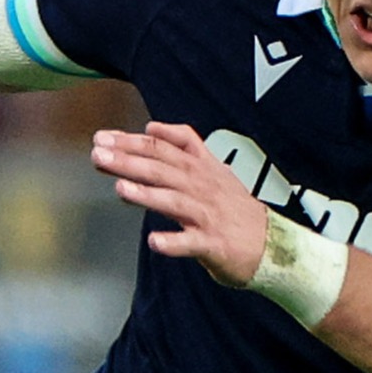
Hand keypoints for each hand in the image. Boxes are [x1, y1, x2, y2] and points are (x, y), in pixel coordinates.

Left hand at [92, 123, 267, 286]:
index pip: (162, 147)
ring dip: (147, 195)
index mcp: (200, 168)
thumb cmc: (235, 208)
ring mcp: (207, 216)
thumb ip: (184, 146)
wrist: (272, 245)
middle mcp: (202, 188)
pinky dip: (173, 243)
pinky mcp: (213, 244)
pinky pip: (191, 244)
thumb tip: (151, 127)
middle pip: (162, 169)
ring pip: (174, 202)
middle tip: (98, 155)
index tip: (102, 138)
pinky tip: (155, 242)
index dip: (131, 141)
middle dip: (128, 161)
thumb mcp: (214, 168)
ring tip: (121, 189)